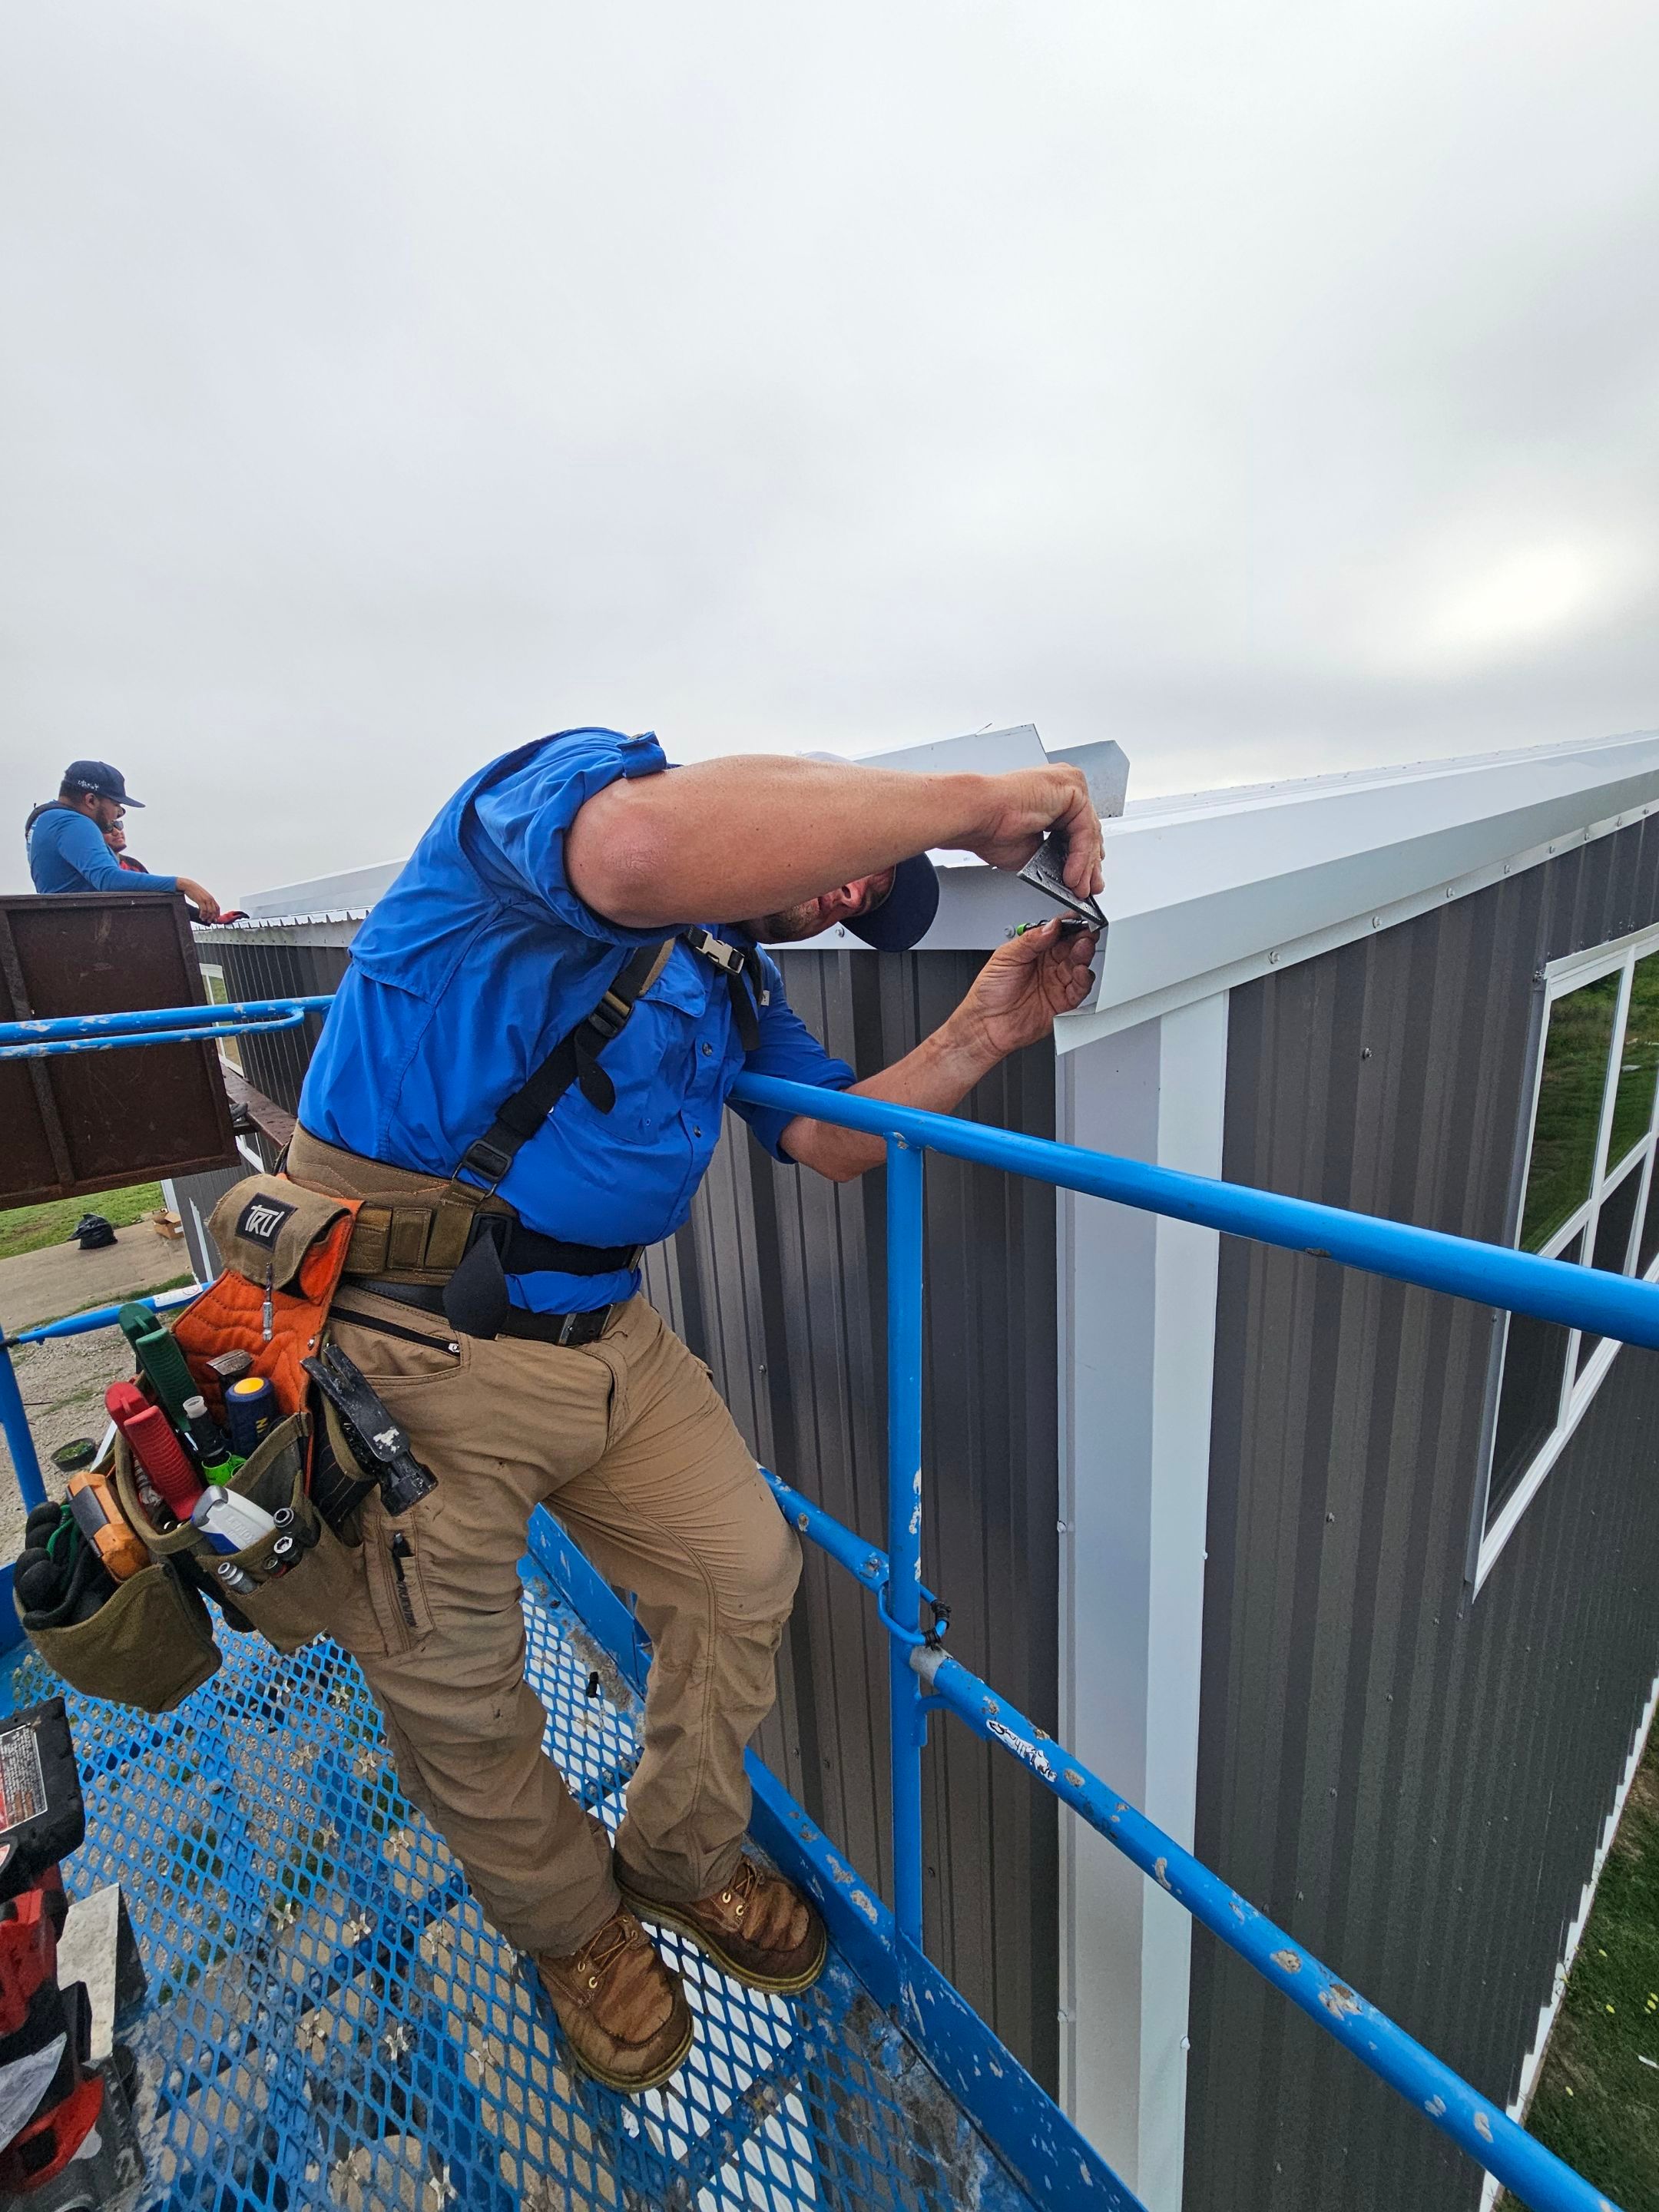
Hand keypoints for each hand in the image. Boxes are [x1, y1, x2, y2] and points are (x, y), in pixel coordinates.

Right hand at [179, 879, 221, 922]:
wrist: (189, 885)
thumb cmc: (195, 890)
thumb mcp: (203, 895)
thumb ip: (206, 901)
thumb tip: (207, 907)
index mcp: (211, 898)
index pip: (217, 908)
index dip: (217, 914)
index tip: (215, 919)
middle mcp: (210, 899)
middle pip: (214, 911)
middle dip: (212, 918)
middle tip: (209, 922)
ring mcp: (205, 900)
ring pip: (209, 911)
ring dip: (207, 917)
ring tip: (204, 920)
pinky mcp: (200, 901)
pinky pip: (203, 910)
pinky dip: (203, 915)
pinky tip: (201, 917)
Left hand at [955, 919, 1098, 1058]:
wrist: (986, 1024)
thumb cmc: (989, 992)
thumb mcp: (1005, 957)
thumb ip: (1030, 940)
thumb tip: (1051, 926)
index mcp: (1034, 951)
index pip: (1057, 933)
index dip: (1069, 925)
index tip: (1077, 918)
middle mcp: (1048, 965)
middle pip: (1072, 947)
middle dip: (1081, 938)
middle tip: (1086, 932)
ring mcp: (1056, 983)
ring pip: (1078, 965)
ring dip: (1084, 955)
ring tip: (1083, 948)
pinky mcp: (1063, 1003)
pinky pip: (1079, 989)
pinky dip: (1084, 980)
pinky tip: (1081, 971)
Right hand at [964, 766, 1103, 899]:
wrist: (978, 815)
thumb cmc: (992, 827)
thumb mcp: (1034, 852)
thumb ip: (1056, 858)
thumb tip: (1071, 876)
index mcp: (1053, 797)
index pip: (1079, 829)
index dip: (1084, 858)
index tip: (1084, 881)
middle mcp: (1064, 787)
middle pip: (1087, 831)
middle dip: (1089, 865)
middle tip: (1088, 889)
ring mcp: (1070, 785)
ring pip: (1089, 833)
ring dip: (1085, 866)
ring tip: (1078, 889)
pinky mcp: (1073, 789)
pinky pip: (1085, 830)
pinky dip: (1080, 856)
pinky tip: (1072, 874)